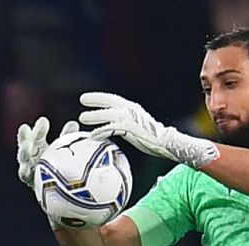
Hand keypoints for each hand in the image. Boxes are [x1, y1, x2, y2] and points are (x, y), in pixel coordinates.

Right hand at [16, 116, 78, 186]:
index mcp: (39, 145)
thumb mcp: (65, 149)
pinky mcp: (30, 180)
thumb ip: (67, 138)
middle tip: (25, 128)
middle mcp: (32, 155)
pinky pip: (25, 175)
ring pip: (23, 158)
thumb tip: (73, 123)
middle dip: (24, 136)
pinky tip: (25, 168)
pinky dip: (24, 171)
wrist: (63, 189)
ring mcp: (29, 168)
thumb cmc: (64, 166)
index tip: (43, 121)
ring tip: (27, 146)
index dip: (39, 128)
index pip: (37, 135)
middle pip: (26, 143)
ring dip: (23, 151)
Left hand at [79, 91, 218, 168]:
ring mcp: (132, 119)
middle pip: (111, 101)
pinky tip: (93, 135)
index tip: (87, 98)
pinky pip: (114, 129)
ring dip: (96, 115)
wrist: (166, 144)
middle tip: (82, 99)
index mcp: (132, 109)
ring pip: (110, 114)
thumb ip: (124, 125)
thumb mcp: (136, 128)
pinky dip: (102, 131)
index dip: (100, 98)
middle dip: (97, 100)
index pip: (114, 100)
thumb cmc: (152, 139)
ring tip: (82, 118)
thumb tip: (112, 129)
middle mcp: (132, 110)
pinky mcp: (132, 129)